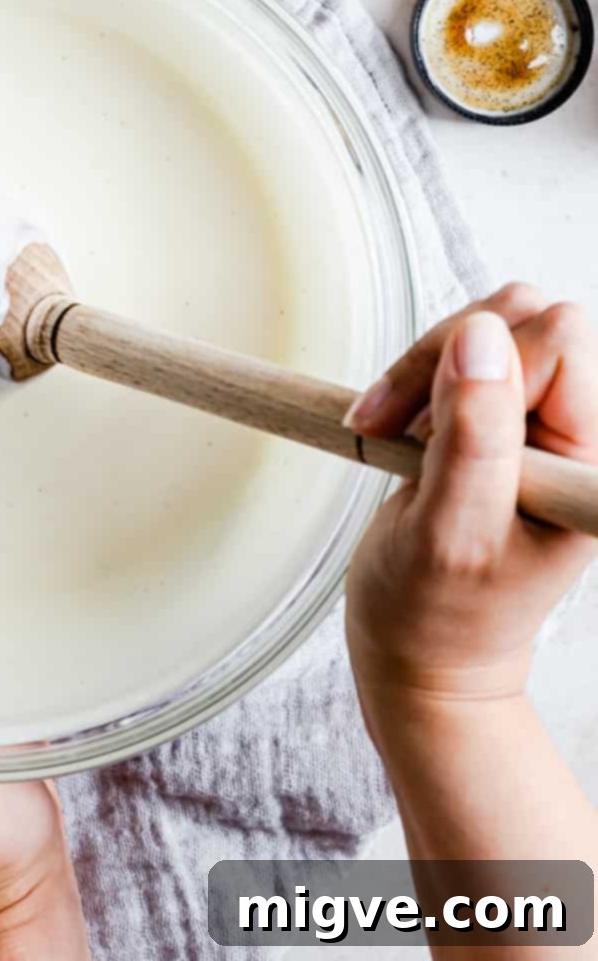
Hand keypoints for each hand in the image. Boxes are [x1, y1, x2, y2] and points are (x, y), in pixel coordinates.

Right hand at [344, 283, 597, 704]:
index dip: (478, 365)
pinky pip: (458, 354)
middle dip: (441, 358)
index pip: (558, 339)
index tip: (418, 427)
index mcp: (589, 460)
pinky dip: (413, 381)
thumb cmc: (440, 614)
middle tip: (390, 426)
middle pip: (521, 317)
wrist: (421, 648)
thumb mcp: (452, 533)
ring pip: (485, 326)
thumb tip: (480, 337)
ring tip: (388, 430)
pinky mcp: (496, 418)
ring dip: (422, 369)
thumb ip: (473, 436)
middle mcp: (574, 432)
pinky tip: (392, 429)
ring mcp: (535, 422)